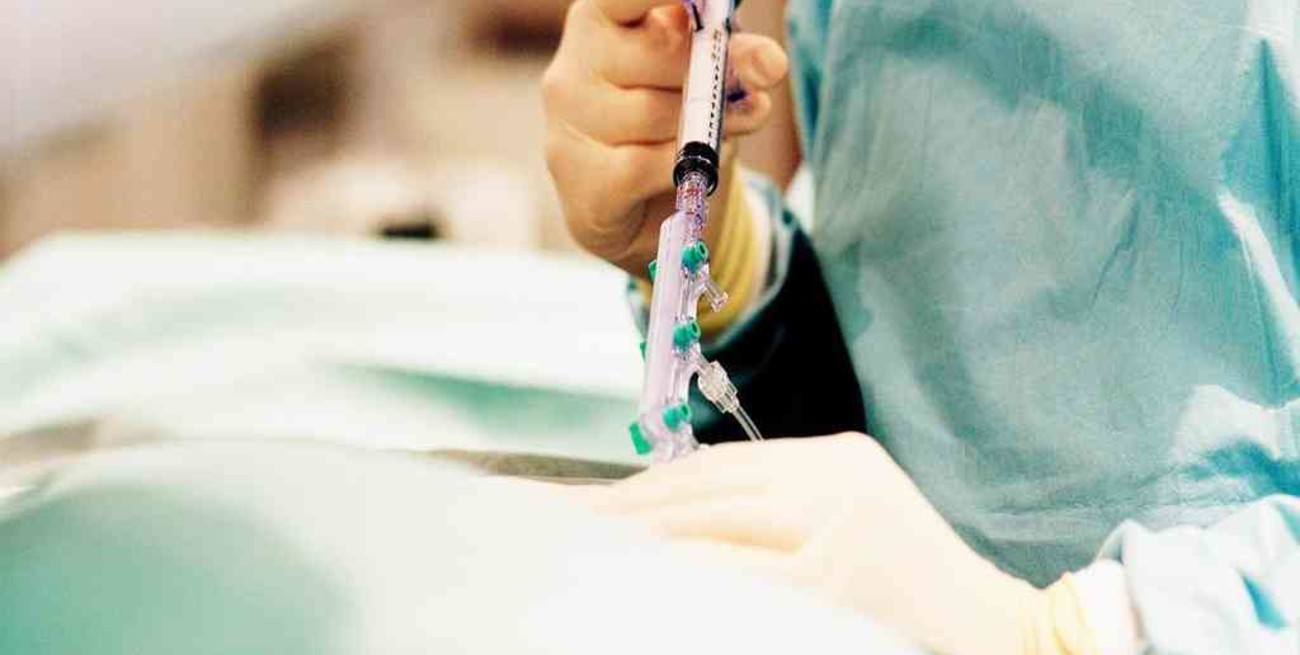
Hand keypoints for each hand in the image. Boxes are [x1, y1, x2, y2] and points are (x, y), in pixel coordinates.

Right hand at [541, 0, 787, 274]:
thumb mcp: (703, 73)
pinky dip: (685, 167)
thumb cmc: (666, 116)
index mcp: (597, 20)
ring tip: (741, 122)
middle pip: (657, 51)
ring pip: (657, 115)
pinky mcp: (582, 182)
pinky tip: (699, 167)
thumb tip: (769, 62)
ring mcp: (569, 127)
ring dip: (713, 122)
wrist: (636, 205)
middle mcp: (571, 68)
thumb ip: (732, 54)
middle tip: (769, 71)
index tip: (702, 0)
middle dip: (721, 64)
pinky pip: (648, 166)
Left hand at [585, 434, 1071, 654]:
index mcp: (836, 457)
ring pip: (718, 515)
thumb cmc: (911, 587)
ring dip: (645, 529)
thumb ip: (781, 510)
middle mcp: (837, 475)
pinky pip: (743, 568)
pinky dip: (690, 566)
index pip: (724, 464)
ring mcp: (841, 519)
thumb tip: (683, 520)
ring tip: (588, 539)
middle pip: (711, 482)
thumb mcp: (846, 525)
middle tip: (567, 514)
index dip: (654, 482)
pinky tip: (643, 570)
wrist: (992, 624)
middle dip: (633, 500)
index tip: (600, 499)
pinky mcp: (840, 572)